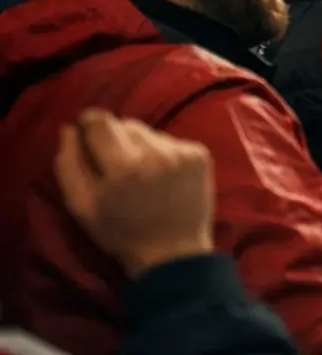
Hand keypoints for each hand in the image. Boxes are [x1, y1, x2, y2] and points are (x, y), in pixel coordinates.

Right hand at [54, 109, 214, 277]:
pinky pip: (171, 140)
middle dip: (115, 138)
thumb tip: (69, 128)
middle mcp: (156, 154)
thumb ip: (68, 164)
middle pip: (126, 123)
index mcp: (123, 168)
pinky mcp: (200, 154)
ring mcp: (182, 152)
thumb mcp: (82, 206)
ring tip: (140, 174)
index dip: (90, 122)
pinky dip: (162, 152)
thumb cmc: (120, 233)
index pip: (101, 122)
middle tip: (115, 164)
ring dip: (140, 146)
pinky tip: (161, 177)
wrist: (173, 252)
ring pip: (149, 131)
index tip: (87, 130)